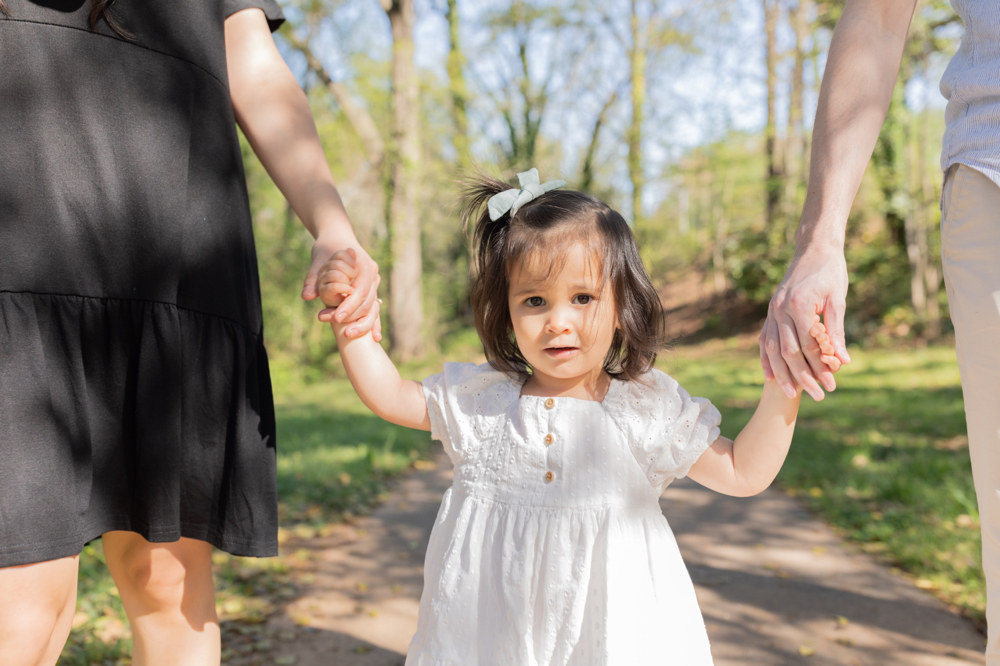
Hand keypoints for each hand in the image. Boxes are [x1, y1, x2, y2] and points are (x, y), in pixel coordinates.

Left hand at [302, 237, 381, 341]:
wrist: (336, 237)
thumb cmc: (326, 248)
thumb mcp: (317, 261)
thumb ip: (312, 279)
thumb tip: (307, 296)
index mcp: (363, 264)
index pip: (360, 290)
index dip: (349, 306)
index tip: (337, 318)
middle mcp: (373, 273)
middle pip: (368, 301)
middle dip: (354, 317)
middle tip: (342, 332)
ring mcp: (374, 282)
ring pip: (372, 307)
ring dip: (363, 323)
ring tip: (348, 335)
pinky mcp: (371, 290)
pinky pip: (374, 308)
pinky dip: (374, 322)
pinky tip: (374, 338)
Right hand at [759, 244, 849, 400]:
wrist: (813, 248)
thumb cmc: (830, 271)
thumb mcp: (838, 299)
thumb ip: (836, 330)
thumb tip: (842, 360)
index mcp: (798, 305)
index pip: (809, 345)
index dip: (820, 368)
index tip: (832, 385)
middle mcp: (780, 309)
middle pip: (789, 352)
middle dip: (803, 377)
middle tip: (818, 395)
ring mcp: (772, 311)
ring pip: (772, 349)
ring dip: (782, 374)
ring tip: (792, 394)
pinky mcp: (770, 311)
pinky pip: (764, 340)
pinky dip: (766, 359)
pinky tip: (771, 376)